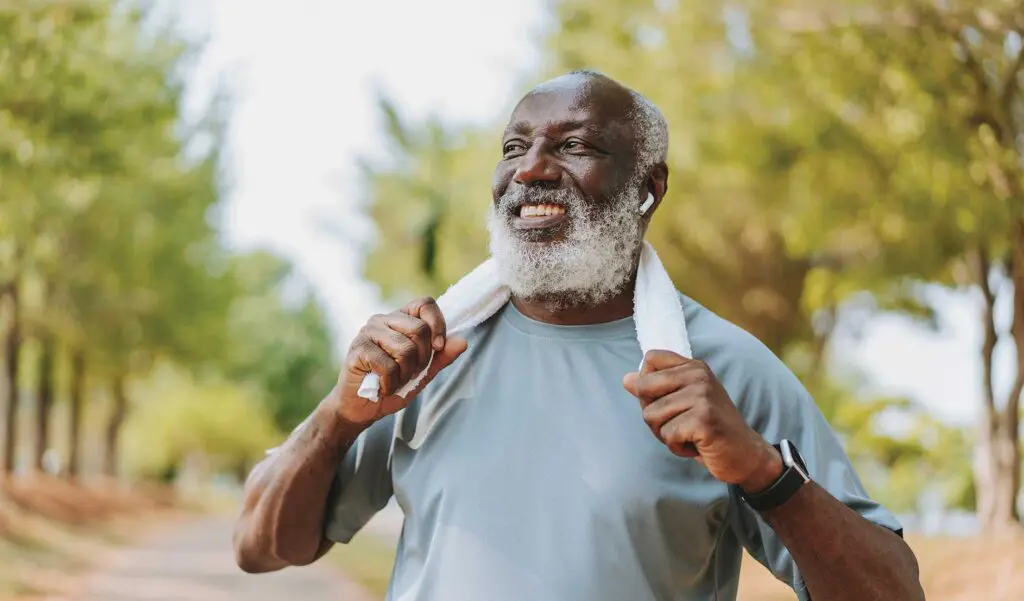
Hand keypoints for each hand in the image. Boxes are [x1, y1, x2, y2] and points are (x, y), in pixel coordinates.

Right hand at [336, 297, 467, 426]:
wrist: (361, 408)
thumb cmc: (392, 386)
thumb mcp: (423, 373)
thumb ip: (442, 357)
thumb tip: (463, 341)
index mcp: (400, 319)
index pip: (425, 303)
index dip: (438, 324)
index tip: (438, 347)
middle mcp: (383, 320)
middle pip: (419, 329)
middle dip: (422, 359)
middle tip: (410, 372)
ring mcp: (368, 332)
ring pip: (405, 349)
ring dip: (405, 374)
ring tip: (395, 380)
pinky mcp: (358, 349)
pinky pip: (388, 366)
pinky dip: (391, 383)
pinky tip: (382, 387)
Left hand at [623, 350, 781, 492]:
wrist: (746, 454)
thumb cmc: (710, 427)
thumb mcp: (685, 401)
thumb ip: (657, 388)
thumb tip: (626, 379)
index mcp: (694, 367)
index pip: (651, 358)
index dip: (647, 382)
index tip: (667, 399)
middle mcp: (699, 376)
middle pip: (644, 388)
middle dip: (653, 413)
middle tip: (678, 423)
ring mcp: (702, 396)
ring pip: (651, 415)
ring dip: (666, 434)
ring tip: (690, 434)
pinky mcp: (703, 420)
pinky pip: (667, 435)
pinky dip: (677, 447)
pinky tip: (697, 445)